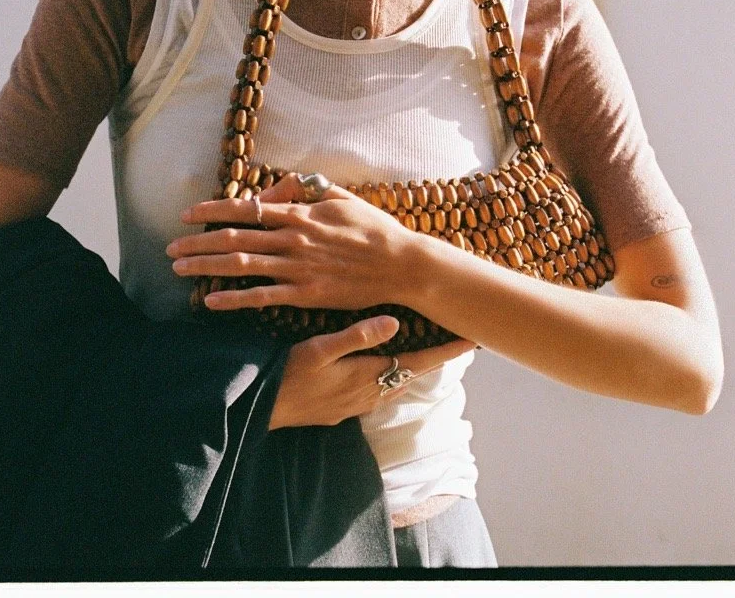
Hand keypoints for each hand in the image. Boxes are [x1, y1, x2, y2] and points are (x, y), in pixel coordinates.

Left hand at [168, 172, 422, 310]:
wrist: (401, 263)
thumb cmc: (374, 229)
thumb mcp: (341, 199)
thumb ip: (309, 191)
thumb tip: (286, 183)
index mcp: (299, 214)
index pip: (245, 208)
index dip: (212, 211)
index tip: (187, 214)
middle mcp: (292, 239)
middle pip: (233, 237)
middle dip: (197, 243)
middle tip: (170, 248)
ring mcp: (297, 267)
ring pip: (241, 264)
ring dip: (206, 267)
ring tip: (179, 270)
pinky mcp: (306, 293)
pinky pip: (262, 296)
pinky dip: (234, 298)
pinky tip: (210, 300)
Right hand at [269, 315, 477, 428]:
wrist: (260, 412)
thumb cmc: (286, 376)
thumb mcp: (317, 350)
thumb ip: (356, 336)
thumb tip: (394, 323)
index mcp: (368, 376)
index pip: (419, 363)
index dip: (447, 351)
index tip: (473, 340)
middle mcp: (369, 395)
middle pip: (413, 374)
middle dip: (437, 357)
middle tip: (457, 338)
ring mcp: (356, 405)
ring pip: (397, 384)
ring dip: (415, 367)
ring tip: (431, 350)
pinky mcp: (343, 410)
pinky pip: (379, 391)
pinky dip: (392, 375)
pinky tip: (387, 367)